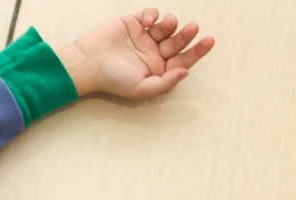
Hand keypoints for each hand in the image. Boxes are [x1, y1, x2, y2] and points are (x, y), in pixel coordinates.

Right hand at [56, 8, 214, 98]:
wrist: (87, 63)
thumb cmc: (112, 79)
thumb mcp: (141, 88)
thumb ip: (165, 84)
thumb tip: (186, 73)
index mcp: (157, 70)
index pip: (182, 60)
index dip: (197, 51)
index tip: (209, 41)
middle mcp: (153, 53)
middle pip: (177, 42)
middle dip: (187, 36)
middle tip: (192, 29)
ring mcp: (144, 37)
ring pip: (167, 26)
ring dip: (171, 24)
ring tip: (166, 24)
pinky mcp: (133, 23)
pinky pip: (150, 14)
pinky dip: (154, 14)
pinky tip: (149, 21)